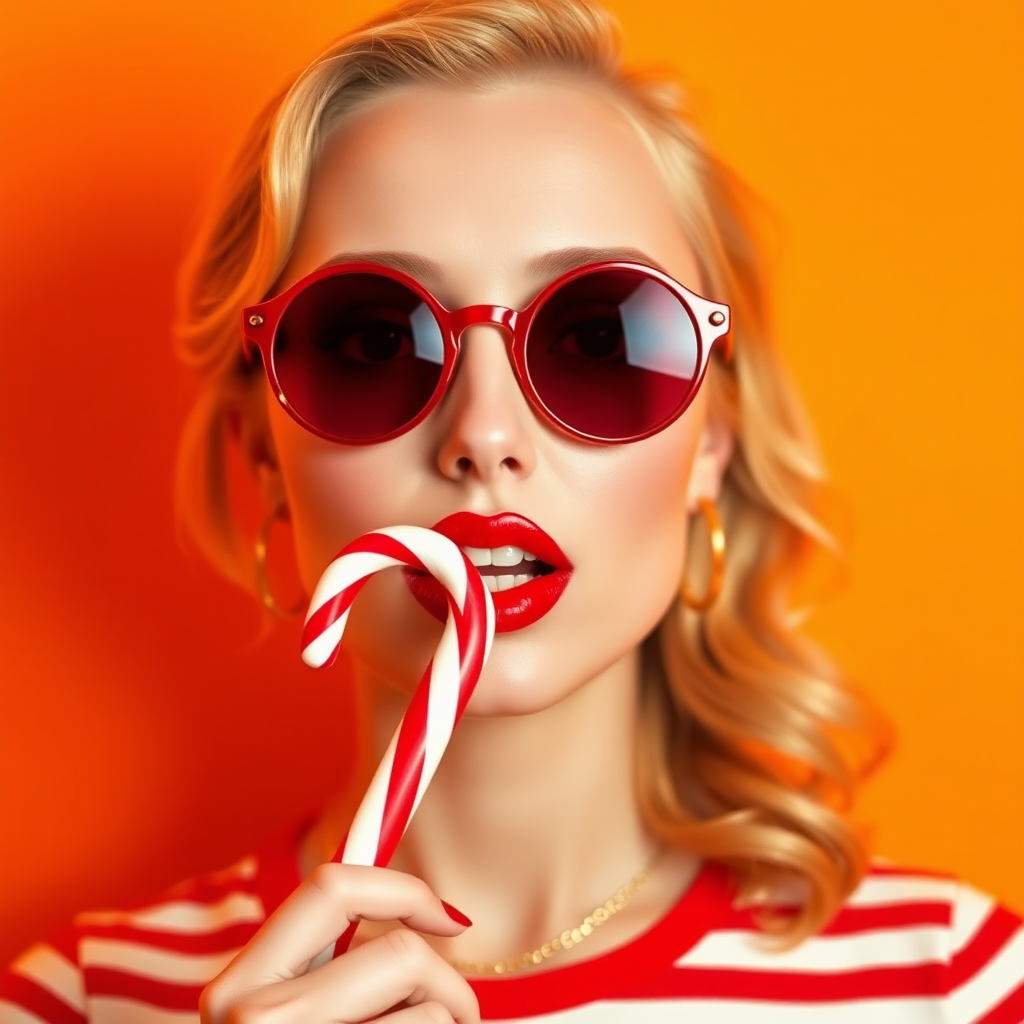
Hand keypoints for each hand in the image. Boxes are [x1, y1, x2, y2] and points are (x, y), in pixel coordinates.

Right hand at [200, 863, 478, 1023]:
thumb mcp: (291, 1022)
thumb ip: (334, 971)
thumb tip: (440, 915)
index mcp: (239, 989)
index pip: (331, 887)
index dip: (405, 889)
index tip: (450, 920)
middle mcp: (257, 1020)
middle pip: (403, 954)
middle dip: (449, 985)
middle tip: (456, 1019)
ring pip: (432, 1012)